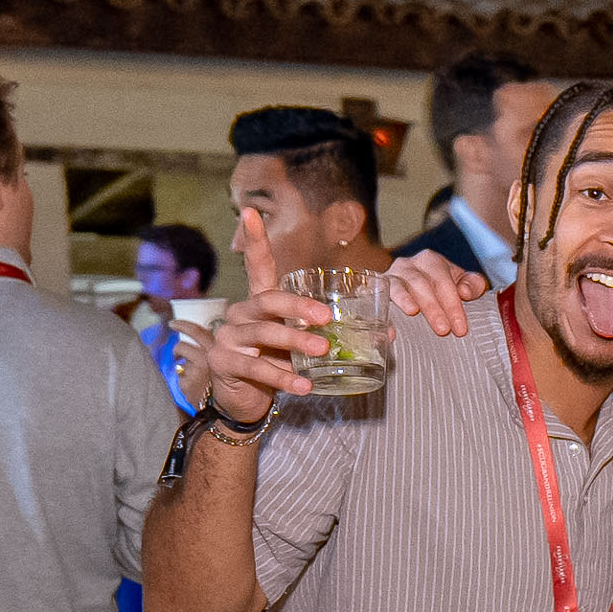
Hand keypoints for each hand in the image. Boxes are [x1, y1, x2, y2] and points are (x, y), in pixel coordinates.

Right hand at [198, 212, 325, 426]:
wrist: (244, 400)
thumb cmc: (277, 362)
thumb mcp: (301, 342)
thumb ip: (331, 333)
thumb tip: (388, 333)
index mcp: (259, 302)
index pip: (256, 265)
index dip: (255, 239)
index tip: (251, 211)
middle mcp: (240, 313)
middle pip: (268, 300)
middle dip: (297, 307)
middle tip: (325, 318)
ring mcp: (228, 337)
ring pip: (263, 333)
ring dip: (295, 342)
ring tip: (323, 350)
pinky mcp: (224, 363)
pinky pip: (256, 368)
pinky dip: (282, 376)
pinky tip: (304, 385)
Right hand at [386, 251, 485, 336]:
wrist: (414, 290)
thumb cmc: (441, 288)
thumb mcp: (460, 284)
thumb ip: (472, 285)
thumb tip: (465, 292)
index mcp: (431, 261)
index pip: (443, 281)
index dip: (453, 304)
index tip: (460, 328)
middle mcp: (408, 265)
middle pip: (421, 283)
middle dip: (433, 307)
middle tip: (443, 330)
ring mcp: (390, 277)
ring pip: (398, 286)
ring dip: (406, 300)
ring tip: (413, 312)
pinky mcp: (375, 293)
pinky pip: (377, 302)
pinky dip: (384, 317)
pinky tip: (390, 331)